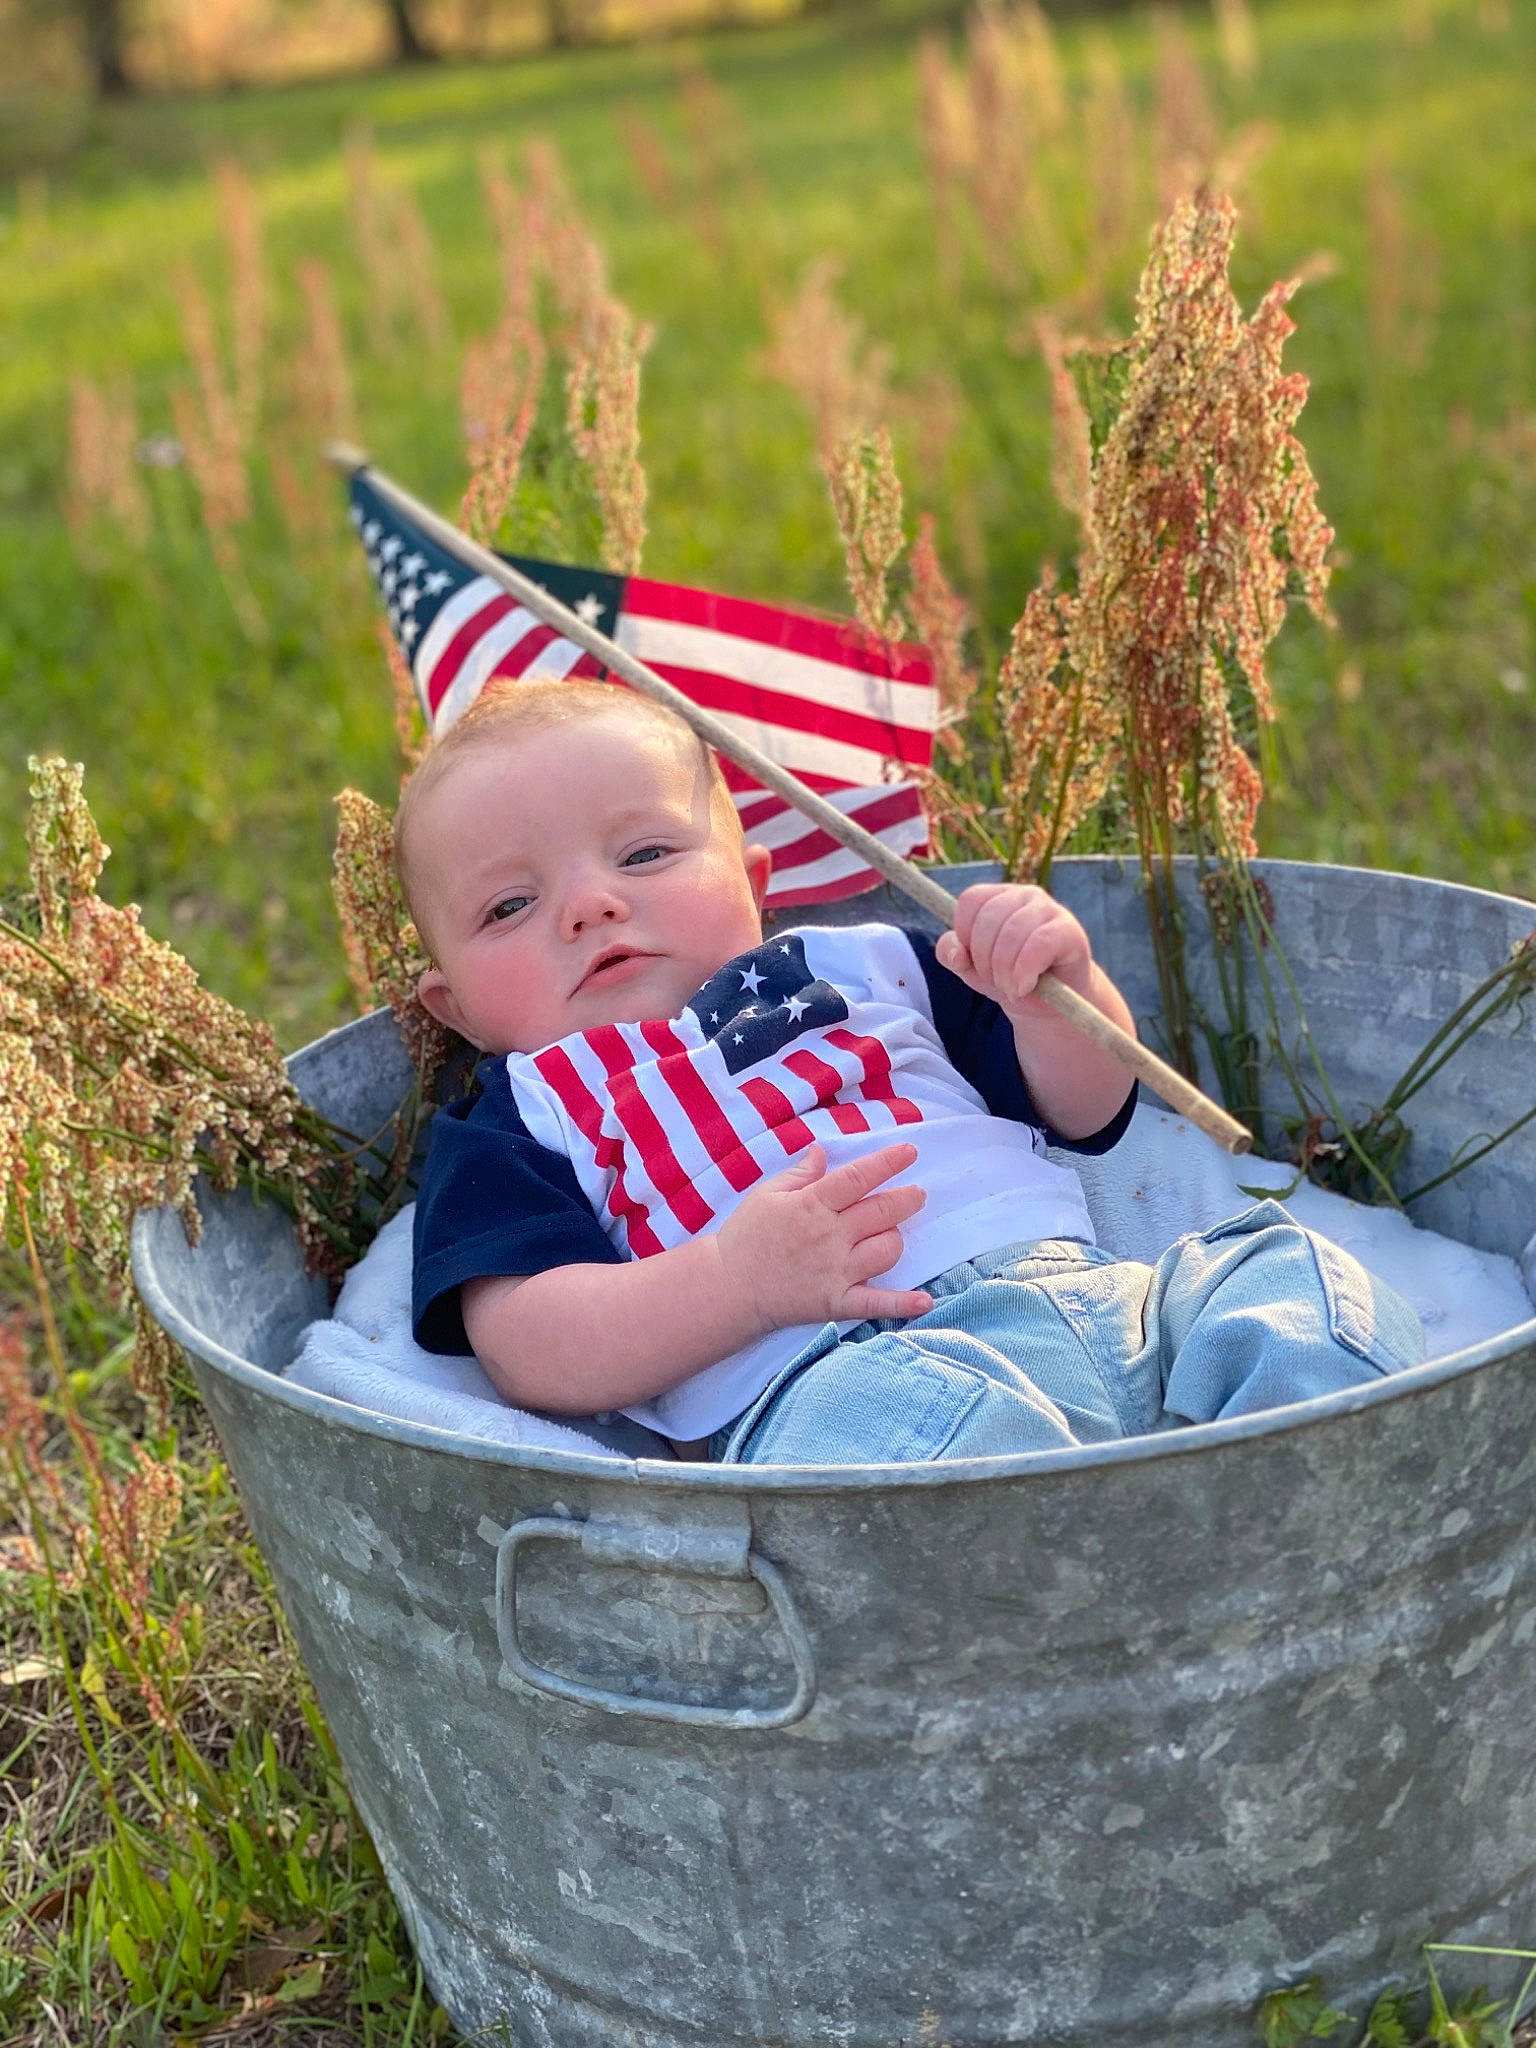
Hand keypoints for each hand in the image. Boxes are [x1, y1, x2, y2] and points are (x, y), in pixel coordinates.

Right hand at [714, 1142, 932, 1334]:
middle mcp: (830, 1236)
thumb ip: (800, 1174)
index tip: (910, 1152)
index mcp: (812, 1205)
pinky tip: (925, 1301)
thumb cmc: (745, 1236)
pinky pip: (877, 1303)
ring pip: (886, 1250)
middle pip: (882, 1211)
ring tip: (892, 1234)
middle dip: (907, 1199)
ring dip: (897, 1239)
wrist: (728, 1287)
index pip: (859, 1177)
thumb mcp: (766, 1195)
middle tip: (918, 1194)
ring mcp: (836, 1271)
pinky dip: (903, 1304)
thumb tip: (821, 1150)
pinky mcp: (837, 1302)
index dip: (888, 1162)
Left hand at [934, 882, 1094, 1019]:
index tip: (974, 960)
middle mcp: (1024, 895)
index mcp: (997, 897)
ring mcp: (1049, 909)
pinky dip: (1025, 971)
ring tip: (1011, 989)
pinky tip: (1024, 987)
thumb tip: (956, 953)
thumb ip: (951, 956)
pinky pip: (1039, 944)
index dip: (965, 935)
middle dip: (985, 961)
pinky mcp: (1068, 930)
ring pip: (1012, 932)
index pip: (970, 901)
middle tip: (997, 983)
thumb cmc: (1011, 979)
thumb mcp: (972, 970)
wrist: (1053, 1005)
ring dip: (1005, 971)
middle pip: (988, 919)